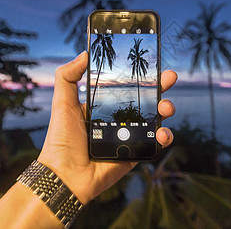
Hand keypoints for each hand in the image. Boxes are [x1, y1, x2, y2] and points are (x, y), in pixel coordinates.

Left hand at [38, 51, 176, 203]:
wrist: (65, 176)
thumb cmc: (61, 140)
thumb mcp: (62, 103)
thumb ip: (67, 76)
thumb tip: (84, 54)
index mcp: (104, 105)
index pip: (127, 86)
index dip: (142, 76)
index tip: (153, 64)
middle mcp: (119, 119)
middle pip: (147, 99)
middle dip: (161, 87)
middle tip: (169, 78)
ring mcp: (129, 136)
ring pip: (155, 119)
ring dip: (166, 110)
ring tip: (166, 108)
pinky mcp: (134, 154)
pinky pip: (155, 144)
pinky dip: (164, 137)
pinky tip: (163, 133)